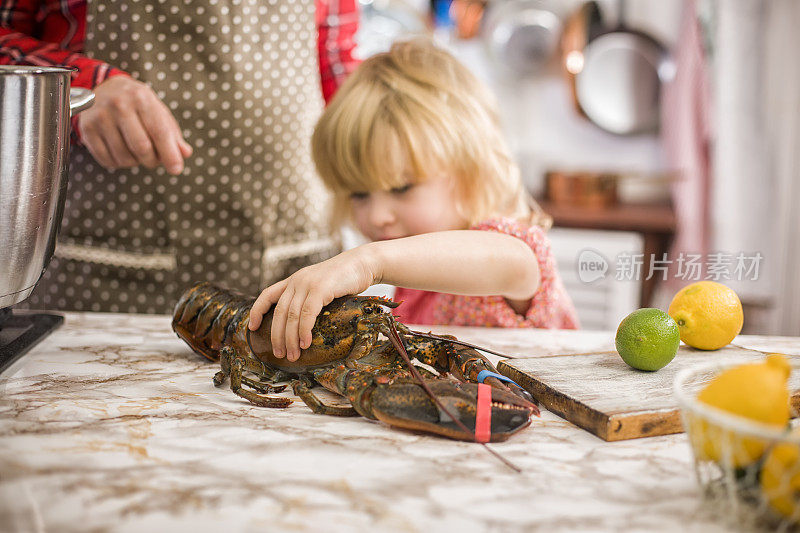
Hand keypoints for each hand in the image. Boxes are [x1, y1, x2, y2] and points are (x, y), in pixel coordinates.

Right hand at [77, 76, 192, 173]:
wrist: (104, 89)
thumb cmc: (138, 105)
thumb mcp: (158, 112)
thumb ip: (173, 134)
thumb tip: (185, 153)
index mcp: (141, 98)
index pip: (159, 132)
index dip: (169, 154)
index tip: (176, 169)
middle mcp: (119, 105)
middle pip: (142, 147)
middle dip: (152, 160)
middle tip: (154, 159)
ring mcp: (100, 117)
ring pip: (124, 157)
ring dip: (135, 162)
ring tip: (136, 151)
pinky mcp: (86, 129)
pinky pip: (107, 160)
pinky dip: (119, 163)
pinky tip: (121, 151)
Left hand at [248, 246, 378, 361]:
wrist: (363, 263)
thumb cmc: (344, 279)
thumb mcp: (320, 286)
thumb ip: (308, 298)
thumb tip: (302, 324)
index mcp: (294, 280)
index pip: (267, 294)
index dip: (257, 311)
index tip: (253, 327)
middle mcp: (297, 281)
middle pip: (279, 312)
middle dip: (277, 336)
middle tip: (279, 354)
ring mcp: (308, 283)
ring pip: (291, 316)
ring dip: (290, 339)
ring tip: (293, 355)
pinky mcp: (321, 288)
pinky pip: (307, 314)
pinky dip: (304, 331)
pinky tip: (305, 343)